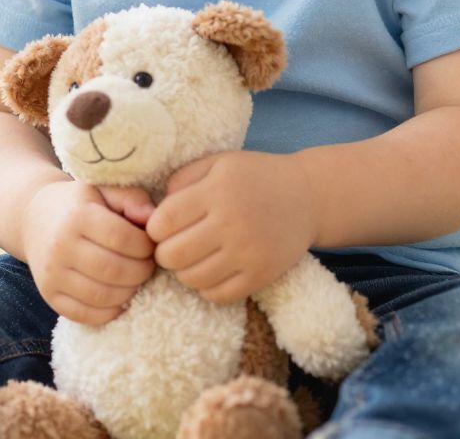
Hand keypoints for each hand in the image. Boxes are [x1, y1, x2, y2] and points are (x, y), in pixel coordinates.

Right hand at [20, 180, 157, 325]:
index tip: (150, 245)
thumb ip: (132, 199)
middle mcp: (60, 246)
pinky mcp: (49, 295)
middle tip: (147, 265)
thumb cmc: (80, 205)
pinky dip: (109, 312)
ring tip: (134, 280)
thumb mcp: (104, 190)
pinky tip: (118, 297)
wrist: (34, 219)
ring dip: (129, 292)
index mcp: (77, 216)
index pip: (121, 238)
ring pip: (101, 296)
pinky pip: (84, 315)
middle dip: (141, 272)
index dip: (145, 246)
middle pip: (114, 270)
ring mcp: (52, 274)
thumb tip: (153, 218)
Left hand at [146, 151, 317, 304]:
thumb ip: (181, 180)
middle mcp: (232, 223)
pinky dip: (207, 288)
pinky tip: (213, 270)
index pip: (163, 222)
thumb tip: (152, 213)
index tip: (164, 226)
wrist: (307, 197)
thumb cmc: (254, 178)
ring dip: (185, 271)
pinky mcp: (261, 275)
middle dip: (166, 252)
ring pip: (191, 280)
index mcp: (217, 191)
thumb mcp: (218, 164)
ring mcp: (248, 252)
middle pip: (172, 256)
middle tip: (177, 244)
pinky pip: (217, 296)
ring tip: (195, 257)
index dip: (155, 228)